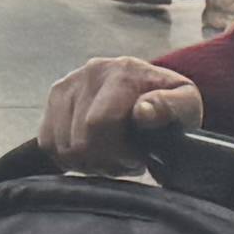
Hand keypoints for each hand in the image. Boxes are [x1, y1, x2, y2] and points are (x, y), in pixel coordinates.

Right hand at [42, 54, 189, 167]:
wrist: (149, 92)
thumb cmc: (170, 107)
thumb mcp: (186, 105)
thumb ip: (171, 106)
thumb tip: (142, 111)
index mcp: (123, 71)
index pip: (98, 124)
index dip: (116, 153)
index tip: (136, 159)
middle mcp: (90, 72)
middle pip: (79, 140)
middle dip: (103, 161)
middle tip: (124, 161)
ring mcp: (67, 84)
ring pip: (61, 145)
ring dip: (88, 162)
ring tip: (110, 155)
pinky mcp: (54, 99)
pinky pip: (47, 142)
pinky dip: (68, 157)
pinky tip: (92, 153)